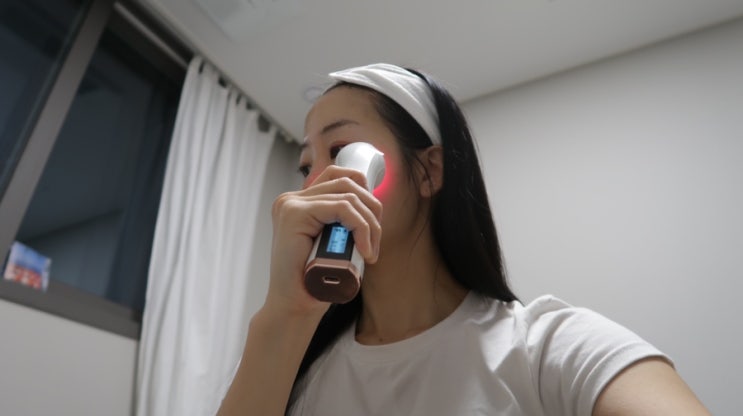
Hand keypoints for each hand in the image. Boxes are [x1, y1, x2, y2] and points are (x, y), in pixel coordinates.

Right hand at [265, 165, 382, 316]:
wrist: (294, 307)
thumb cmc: (315, 281)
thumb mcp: (333, 243)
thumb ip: (341, 223)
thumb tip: (374, 206)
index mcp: (299, 202)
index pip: (340, 177)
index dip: (365, 194)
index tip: (374, 225)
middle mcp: (291, 199)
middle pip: (347, 183)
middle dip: (372, 211)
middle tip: (374, 244)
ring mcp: (291, 204)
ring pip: (349, 196)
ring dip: (370, 224)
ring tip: (370, 252)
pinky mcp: (295, 214)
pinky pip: (342, 208)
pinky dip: (361, 228)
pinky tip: (364, 251)